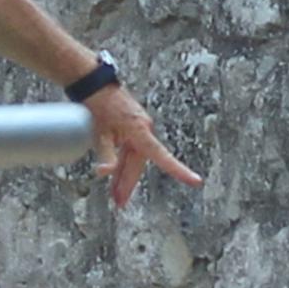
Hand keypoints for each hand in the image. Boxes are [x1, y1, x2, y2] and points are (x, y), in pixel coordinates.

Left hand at [83, 85, 199, 206]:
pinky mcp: (131, 129)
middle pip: (139, 164)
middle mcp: (143, 130)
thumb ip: (105, 153)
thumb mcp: (99, 132)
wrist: (94, 84)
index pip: (161, 156)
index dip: (178, 170)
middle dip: (128, 184)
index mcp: (140, 130)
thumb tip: (105, 171)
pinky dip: (121, 164)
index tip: (195, 181)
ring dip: (124, 176)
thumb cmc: (98, 104)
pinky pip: (129, 151)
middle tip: (119, 203)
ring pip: (133, 159)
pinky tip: (114, 175)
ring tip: (115, 195)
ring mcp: (138, 130)